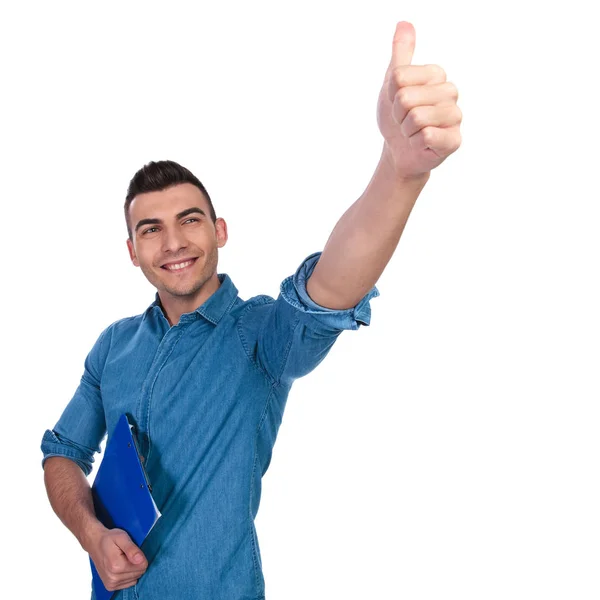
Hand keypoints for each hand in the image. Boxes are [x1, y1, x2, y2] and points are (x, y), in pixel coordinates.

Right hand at [88, 528, 148, 591]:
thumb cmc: (109, 539)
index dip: (141, 556)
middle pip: (139, 573)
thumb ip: (132, 549)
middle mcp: (113, 578)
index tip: (132, 550)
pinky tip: (121, 567)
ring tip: (123, 559)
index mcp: (117, 566)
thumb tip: (141, 560)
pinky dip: (128, 575)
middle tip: (127, 554)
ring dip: (132, 569)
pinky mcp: (111, 586)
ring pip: (135, 578)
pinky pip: (129, 583)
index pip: (142, 566)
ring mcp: (111, 584)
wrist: (95, 543)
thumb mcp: (122, 537)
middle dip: (136, 563)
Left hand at [376, 21, 461, 178]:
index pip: (400, 77)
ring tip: (413, 131)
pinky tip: (422, 144)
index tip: (398, 104)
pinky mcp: (454, 140)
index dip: (392, 95)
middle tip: (405, 121)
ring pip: (417, 117)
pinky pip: (427, 135)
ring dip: (406, 129)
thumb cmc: (397, 116)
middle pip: (407, 98)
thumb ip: (401, 54)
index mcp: (437, 75)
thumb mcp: (394, 82)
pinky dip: (416, 143)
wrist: (398, 150)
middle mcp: (450, 92)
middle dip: (398, 114)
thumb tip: (404, 24)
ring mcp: (455, 117)